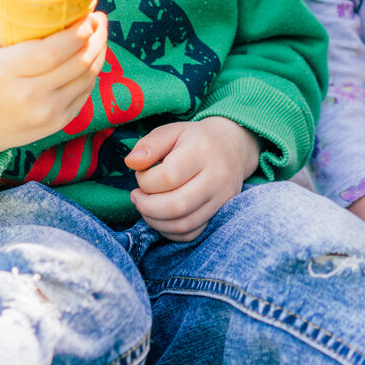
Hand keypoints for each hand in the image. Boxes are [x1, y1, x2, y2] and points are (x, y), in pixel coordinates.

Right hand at [0, 0, 107, 180]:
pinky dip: (93, 72)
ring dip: (99, 51)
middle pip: (78, 62)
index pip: (53, 51)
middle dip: (96, 36)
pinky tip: (90, 55)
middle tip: (98, 17)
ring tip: (98, 32)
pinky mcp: (58, 124)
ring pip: (88, 77)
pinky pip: (86, 93)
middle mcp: (29, 96)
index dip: (79, 31)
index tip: (89, 13)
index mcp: (6, 71)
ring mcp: (46, 114)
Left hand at [125, 116, 260, 240]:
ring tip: (146, 208)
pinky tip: (162, 218)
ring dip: (156, 222)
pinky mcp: (222, 211)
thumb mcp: (172, 131)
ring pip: (184, 224)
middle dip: (147, 207)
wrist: (233, 146)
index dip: (145, 181)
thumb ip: (149, 145)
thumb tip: (131, 163)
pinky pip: (193, 233)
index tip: (141, 174)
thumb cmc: (195, 138)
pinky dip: (171, 232)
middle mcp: (217, 177)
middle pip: (176, 206)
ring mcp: (223, 197)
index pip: (168, 177)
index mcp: (202, 151)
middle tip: (137, 197)